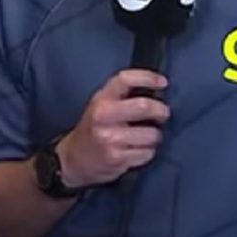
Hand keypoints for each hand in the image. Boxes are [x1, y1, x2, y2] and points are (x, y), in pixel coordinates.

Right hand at [57, 69, 169, 188]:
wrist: (74, 158)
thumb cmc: (93, 129)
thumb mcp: (100, 106)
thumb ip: (122, 96)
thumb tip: (156, 89)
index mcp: (101, 99)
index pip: (125, 80)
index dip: (147, 78)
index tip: (162, 82)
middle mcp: (103, 116)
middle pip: (144, 106)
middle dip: (161, 111)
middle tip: (162, 115)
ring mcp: (110, 138)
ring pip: (152, 134)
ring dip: (155, 137)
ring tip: (145, 137)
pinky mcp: (117, 157)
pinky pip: (148, 153)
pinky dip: (147, 152)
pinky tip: (136, 150)